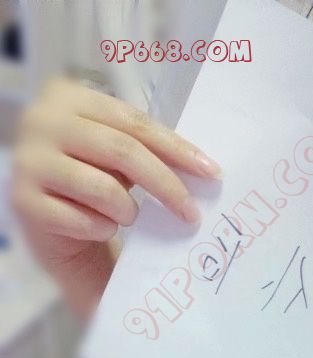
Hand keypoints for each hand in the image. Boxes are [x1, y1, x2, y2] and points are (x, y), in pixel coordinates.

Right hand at [11, 76, 219, 312]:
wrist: (51, 224)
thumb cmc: (92, 182)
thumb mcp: (118, 157)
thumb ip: (147, 150)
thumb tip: (202, 169)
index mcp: (67, 96)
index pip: (134, 122)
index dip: (177, 149)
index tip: (211, 173)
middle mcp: (41, 121)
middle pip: (123, 151)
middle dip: (166, 186)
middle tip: (191, 213)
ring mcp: (28, 161)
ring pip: (105, 189)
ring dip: (128, 212)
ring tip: (125, 216)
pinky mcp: (24, 202)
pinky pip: (85, 221)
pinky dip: (103, 229)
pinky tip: (97, 227)